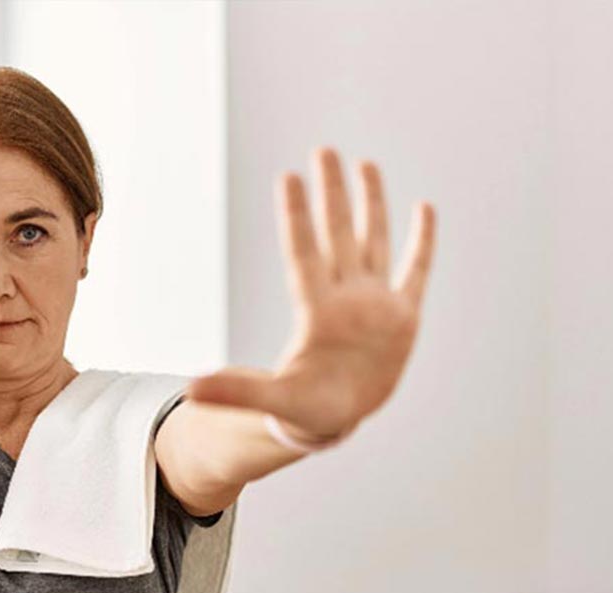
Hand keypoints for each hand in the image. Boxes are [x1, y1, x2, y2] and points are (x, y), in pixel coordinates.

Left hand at [184, 146, 436, 445]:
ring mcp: (373, 304)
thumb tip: (189, 391)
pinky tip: (424, 208)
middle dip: (332, 194)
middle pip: (337, 234)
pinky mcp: (402, 318)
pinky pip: (414, 271)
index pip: (303, 253)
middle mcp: (344, 298)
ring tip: (363, 164)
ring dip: (370, 204)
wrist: (334, 421)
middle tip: (324, 150)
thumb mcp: (272, 399)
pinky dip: (421, 242)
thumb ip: (236, 391)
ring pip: (372, 241)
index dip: (297, 217)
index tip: (288, 177)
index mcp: (315, 312)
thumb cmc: (302, 409)